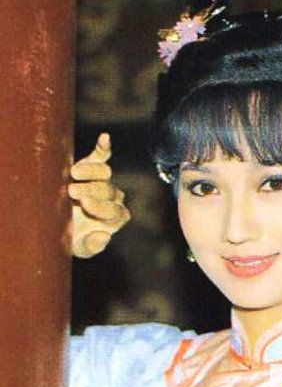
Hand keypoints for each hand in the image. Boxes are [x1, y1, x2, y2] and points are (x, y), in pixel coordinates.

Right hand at [69, 133, 129, 257]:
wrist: (60, 224)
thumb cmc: (73, 238)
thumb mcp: (80, 248)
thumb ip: (92, 246)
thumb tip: (104, 236)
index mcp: (115, 218)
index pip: (114, 211)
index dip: (100, 207)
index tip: (83, 204)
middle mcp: (113, 198)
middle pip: (108, 191)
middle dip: (91, 190)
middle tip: (72, 191)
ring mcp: (105, 182)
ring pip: (105, 173)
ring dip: (91, 171)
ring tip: (73, 173)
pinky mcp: (95, 167)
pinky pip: (102, 156)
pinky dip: (103, 148)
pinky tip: (105, 138)